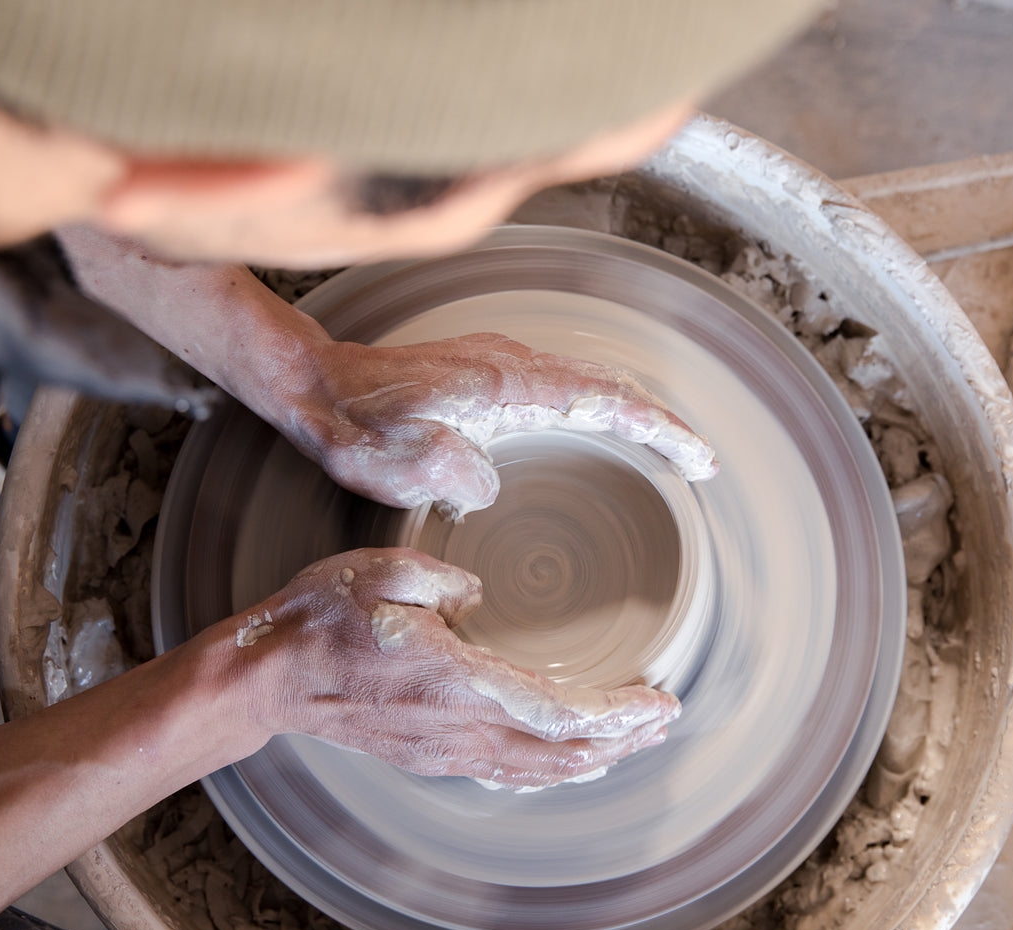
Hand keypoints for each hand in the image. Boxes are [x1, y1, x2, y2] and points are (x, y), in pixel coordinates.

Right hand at [220, 547, 680, 788]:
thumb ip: (446, 581)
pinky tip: (569, 763)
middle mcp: (457, 726)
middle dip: (621, 740)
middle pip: (560, 752)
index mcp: (454, 679)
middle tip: (664, 721)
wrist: (269, 676)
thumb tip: (482, 598)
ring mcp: (444, 749)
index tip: (657, 702)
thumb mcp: (385, 571)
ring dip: (592, 760)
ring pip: (536, 770)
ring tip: (632, 742)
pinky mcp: (430, 756)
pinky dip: (550, 770)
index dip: (616, 714)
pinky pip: (505, 772)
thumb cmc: (322, 618)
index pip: (559, 711)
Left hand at [285, 334, 718, 518]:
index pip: (602, 401)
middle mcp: (511, 364)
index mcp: (503, 386)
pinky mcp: (485, 371)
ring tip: (664, 447)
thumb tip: (490, 484)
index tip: (698, 457)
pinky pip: (560, 383)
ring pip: (586, 382)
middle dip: (661, 421)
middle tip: (698, 461)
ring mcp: (500, 362)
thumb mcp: (393, 464)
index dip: (658, 429)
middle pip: (608, 386)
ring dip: (630, 412)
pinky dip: (595, 405)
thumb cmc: (350, 427)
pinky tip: (595, 429)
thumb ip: (451, 472)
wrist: (313, 384)